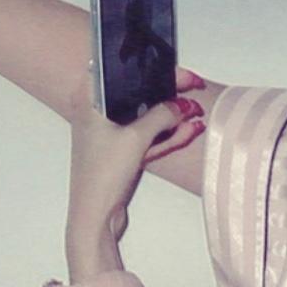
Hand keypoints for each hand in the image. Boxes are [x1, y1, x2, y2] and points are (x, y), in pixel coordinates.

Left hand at [66, 86, 204, 270]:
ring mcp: (108, 131)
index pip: (124, 70)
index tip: (180, 74)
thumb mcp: (136, 139)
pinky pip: (145, 134)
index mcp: (91, 99)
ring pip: (145, 115)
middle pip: (139, 93)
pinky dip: (164, 134)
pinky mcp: (119, 149)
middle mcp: (96, 111)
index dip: (153, 69)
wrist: (94, 217)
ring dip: (170, 118)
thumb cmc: (101, 176)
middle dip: (168, 95)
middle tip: (192, 92)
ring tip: (195, 117)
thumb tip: (182, 105)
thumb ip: (162, 116)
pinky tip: (187, 131)